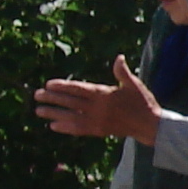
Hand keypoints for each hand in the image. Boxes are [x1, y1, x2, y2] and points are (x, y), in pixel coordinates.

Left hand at [34, 57, 162, 146]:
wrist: (150, 125)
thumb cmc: (143, 103)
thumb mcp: (134, 85)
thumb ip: (122, 72)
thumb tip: (118, 57)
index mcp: (104, 94)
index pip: (78, 88)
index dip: (62, 86)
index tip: (48, 84)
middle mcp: (97, 108)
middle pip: (70, 102)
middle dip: (52, 98)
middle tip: (37, 95)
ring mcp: (96, 120)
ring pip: (70, 116)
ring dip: (53, 113)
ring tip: (38, 111)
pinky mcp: (98, 131)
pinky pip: (77, 129)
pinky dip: (64, 128)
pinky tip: (53, 125)